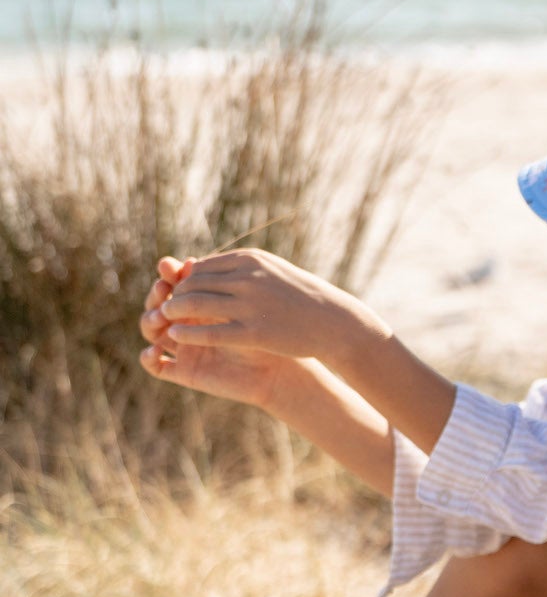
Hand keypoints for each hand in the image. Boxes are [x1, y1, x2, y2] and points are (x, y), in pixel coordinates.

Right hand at [139, 256, 289, 408]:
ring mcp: (183, 346)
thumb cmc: (270, 331)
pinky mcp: (184, 371)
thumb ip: (218, 287)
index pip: (174, 284)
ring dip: (150, 321)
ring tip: (160, 317)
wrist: (280, 368)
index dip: (168, 276)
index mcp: (203, 302)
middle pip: (159, 303)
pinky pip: (157, 366)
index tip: (169, 266)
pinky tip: (153, 351)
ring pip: (152, 330)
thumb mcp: (243, 307)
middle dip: (157, 294)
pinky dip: (148, 358)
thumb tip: (189, 260)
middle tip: (162, 287)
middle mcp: (189, 322)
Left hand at [159, 248, 381, 369]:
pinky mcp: (254, 331)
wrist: (333, 321)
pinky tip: (176, 337)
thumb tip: (208, 268)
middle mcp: (248, 277)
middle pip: (194, 283)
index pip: (202, 266)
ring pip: (195, 305)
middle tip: (165, 307)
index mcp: (251, 259)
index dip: (185, 280)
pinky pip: (209, 332)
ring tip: (163, 320)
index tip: (179, 292)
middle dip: (175, 295)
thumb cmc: (302, 298)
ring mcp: (250, 304)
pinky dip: (188, 333)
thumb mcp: (271, 272)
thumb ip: (242, 270)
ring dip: (173, 312)